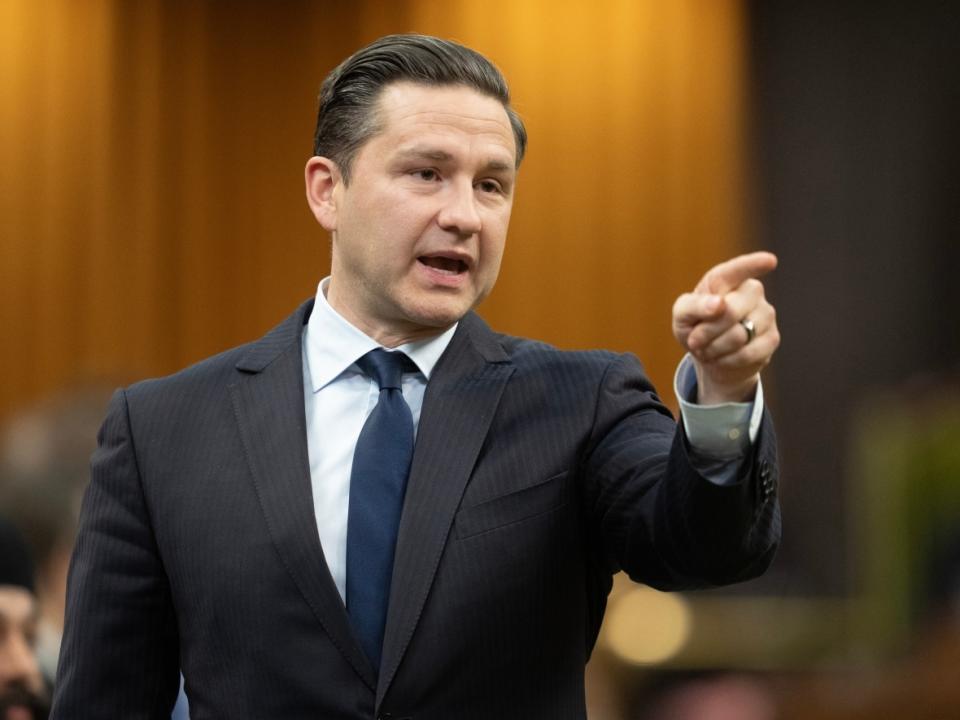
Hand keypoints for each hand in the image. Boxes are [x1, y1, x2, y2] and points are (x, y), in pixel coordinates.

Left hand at [672, 252, 779, 403]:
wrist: (709, 356)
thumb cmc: (694, 327)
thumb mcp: (682, 315)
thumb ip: (693, 305)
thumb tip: (718, 303)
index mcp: (726, 279)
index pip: (739, 269)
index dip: (754, 264)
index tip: (770, 261)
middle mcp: (751, 291)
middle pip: (731, 311)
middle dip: (706, 331)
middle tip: (695, 340)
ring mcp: (766, 313)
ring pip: (739, 335)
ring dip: (715, 348)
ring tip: (709, 348)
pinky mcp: (772, 338)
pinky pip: (748, 353)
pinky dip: (727, 360)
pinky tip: (722, 357)